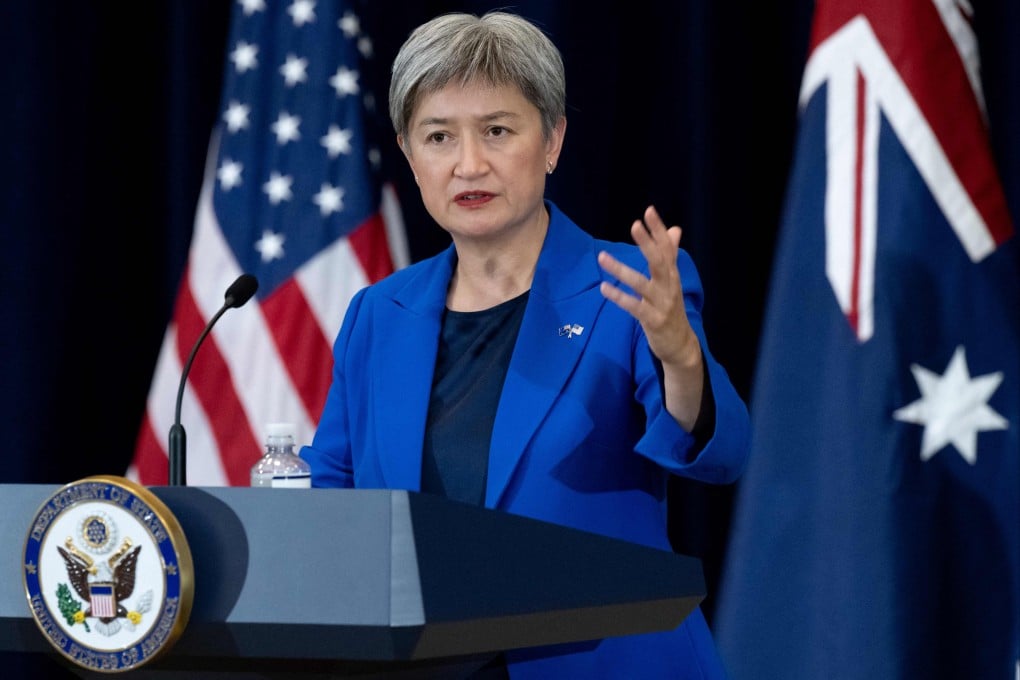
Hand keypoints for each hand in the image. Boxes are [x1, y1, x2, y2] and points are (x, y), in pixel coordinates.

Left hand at [597, 205, 699, 365]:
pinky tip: (603, 288)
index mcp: (673, 276)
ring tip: (602, 257)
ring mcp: (661, 304)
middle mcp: (669, 287)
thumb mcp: (671, 282)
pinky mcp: (653, 320)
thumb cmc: (671, 310)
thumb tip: (675, 229)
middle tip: (634, 225)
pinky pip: (634, 307)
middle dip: (647, 243)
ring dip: (621, 270)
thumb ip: (670, 255)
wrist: (680, 345)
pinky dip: (619, 297)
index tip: (649, 211)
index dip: (658, 230)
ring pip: (642, 284)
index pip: (667, 248)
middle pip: (659, 262)